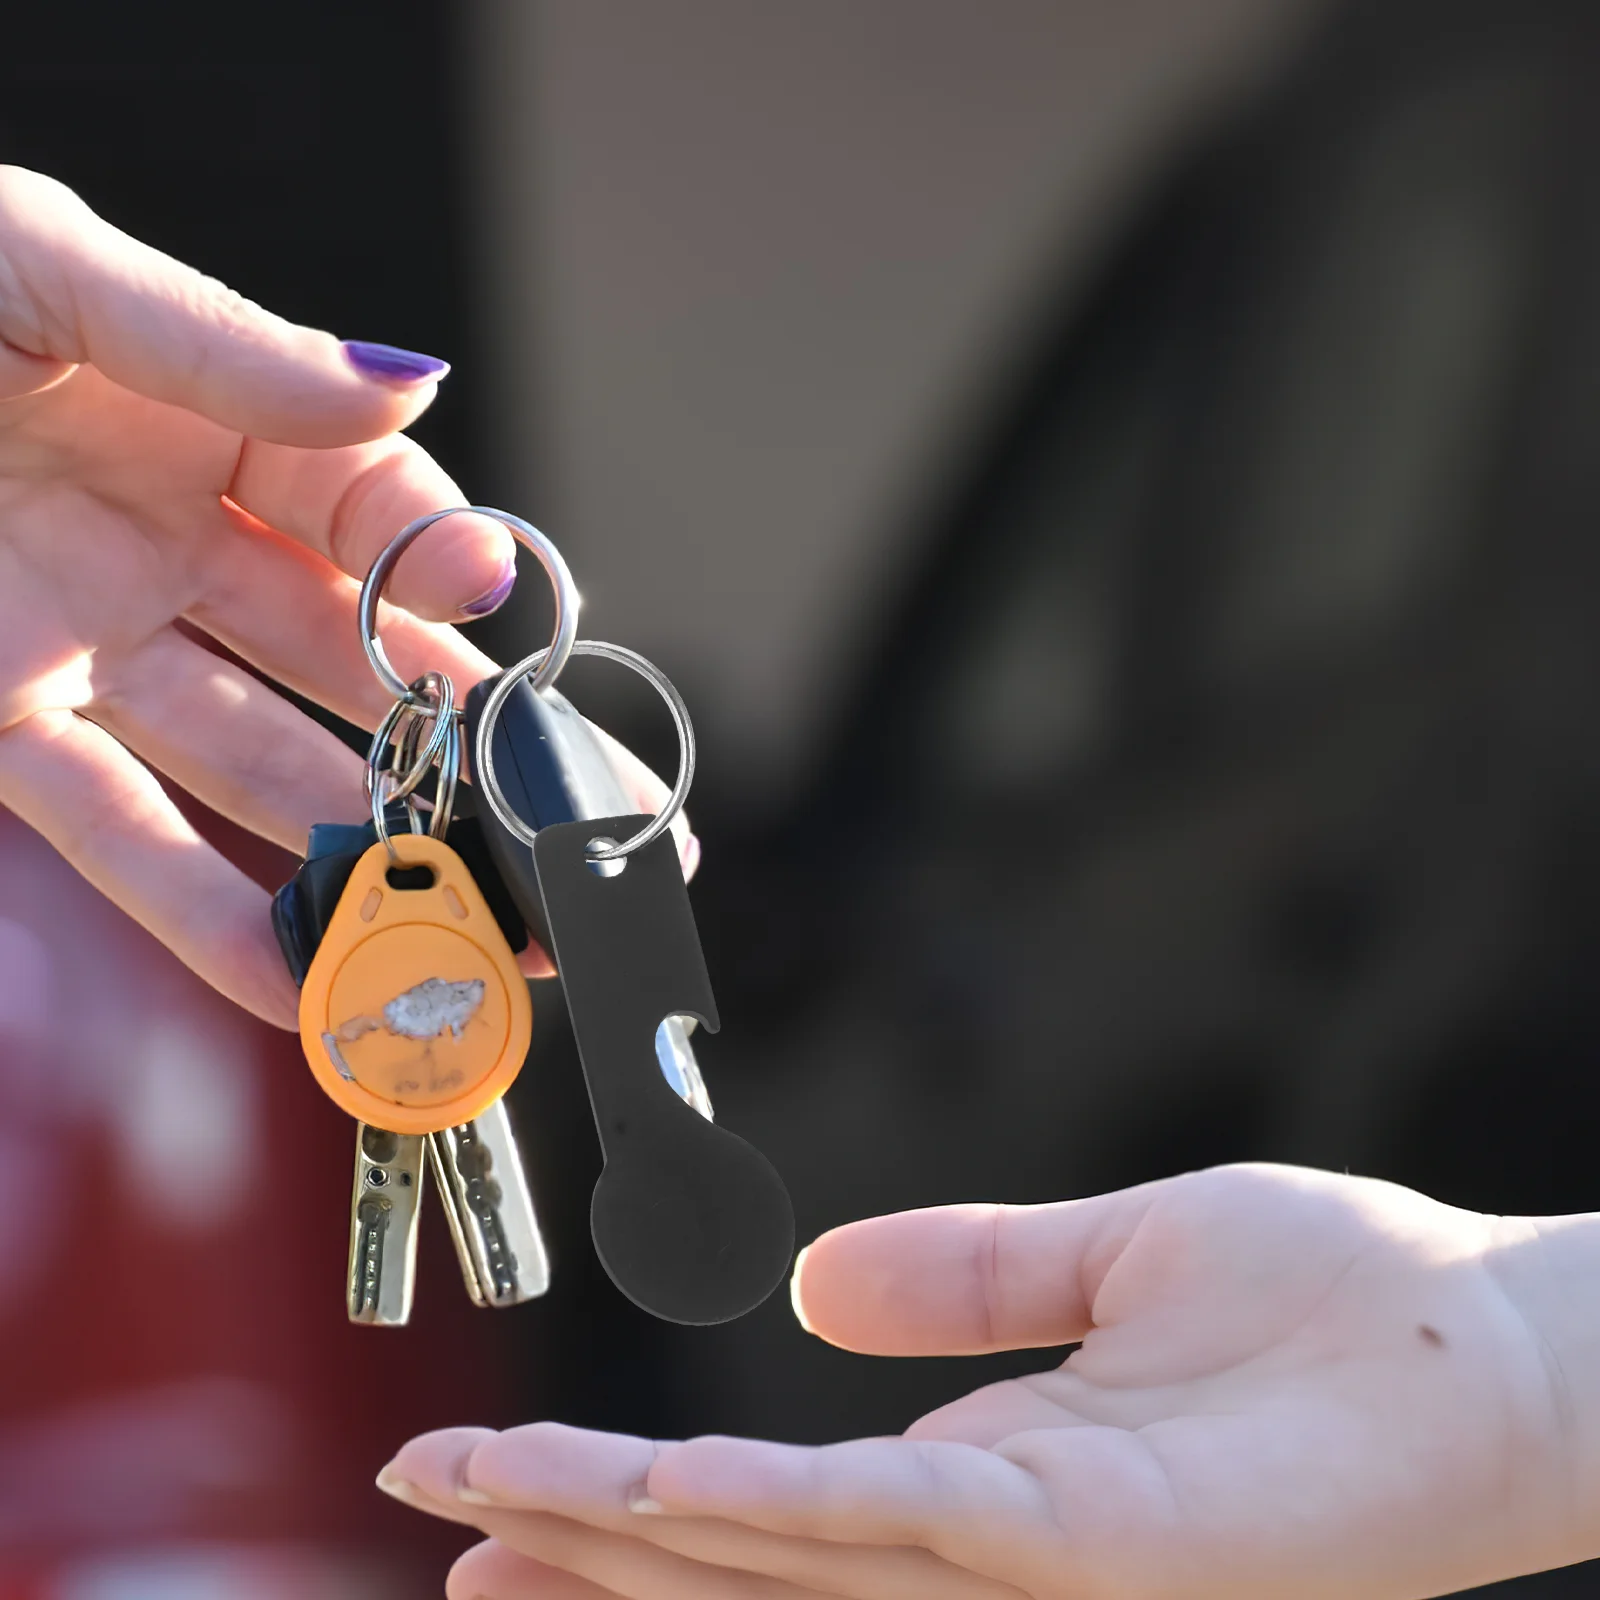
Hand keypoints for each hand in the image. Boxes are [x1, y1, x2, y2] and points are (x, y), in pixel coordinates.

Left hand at [0, 166, 687, 1026]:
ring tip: (464, 932)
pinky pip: (120, 836)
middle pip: (348, 659)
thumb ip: (228, 344)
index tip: (489, 600)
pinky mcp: (2, 727)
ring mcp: (94, 645)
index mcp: (204, 417)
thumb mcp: (48, 268)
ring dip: (360, 853)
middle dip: (458, 743)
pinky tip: (300, 981)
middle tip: (550, 818)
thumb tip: (408, 382)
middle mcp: (169, 543)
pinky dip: (210, 917)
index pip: (372, 503)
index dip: (441, 556)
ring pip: (256, 766)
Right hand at [385, 1163, 1599, 1598]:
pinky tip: (674, 1491)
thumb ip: (970, 1272)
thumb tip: (808, 1276)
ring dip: (635, 1529)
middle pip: (745, 1552)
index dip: (623, 1498)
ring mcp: (1045, 1562)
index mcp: (988, 1475)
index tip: (500, 1477)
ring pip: (793, 1555)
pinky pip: (915, 1534)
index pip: (766, 1506)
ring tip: (490, 1495)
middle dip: (578, 1531)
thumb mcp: (1115, 1254)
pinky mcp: (1112, 1545)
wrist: (1509, 1346)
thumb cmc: (1341, 1305)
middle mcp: (992, 1544)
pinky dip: (779, 1516)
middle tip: (427, 1495)